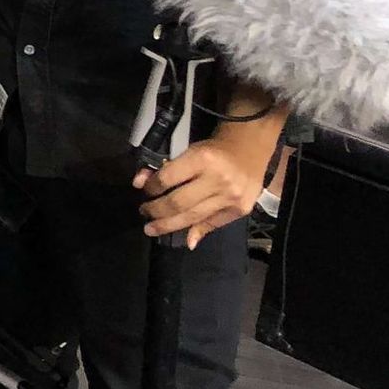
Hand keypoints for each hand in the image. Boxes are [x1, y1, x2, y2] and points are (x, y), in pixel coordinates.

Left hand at [134, 124, 276, 248]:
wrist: (250, 148)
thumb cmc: (214, 150)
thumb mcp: (189, 150)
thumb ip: (165, 168)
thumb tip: (139, 184)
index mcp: (202, 159)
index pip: (167, 179)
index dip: (150, 187)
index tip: (143, 190)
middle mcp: (217, 180)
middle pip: (178, 203)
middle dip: (156, 211)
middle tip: (144, 213)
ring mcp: (231, 197)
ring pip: (193, 217)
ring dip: (168, 225)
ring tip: (152, 228)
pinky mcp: (240, 209)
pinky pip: (213, 224)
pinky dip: (197, 232)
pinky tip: (186, 239)